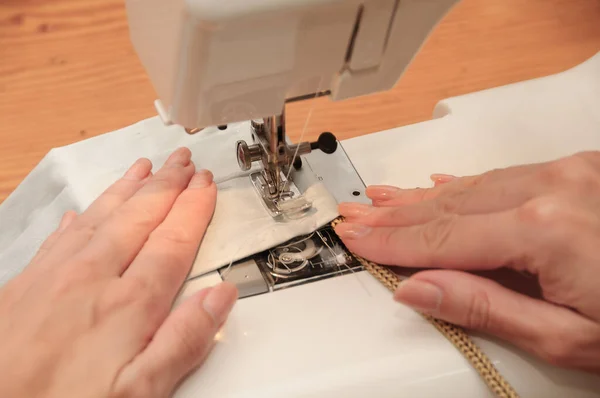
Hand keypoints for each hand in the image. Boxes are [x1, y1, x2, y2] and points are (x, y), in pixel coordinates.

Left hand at [0, 148, 237, 397]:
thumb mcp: (140, 392)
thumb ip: (184, 340)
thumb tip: (220, 296)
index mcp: (128, 303)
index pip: (173, 240)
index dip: (194, 207)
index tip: (206, 185)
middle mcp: (92, 277)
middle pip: (140, 215)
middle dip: (167, 183)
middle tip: (183, 161)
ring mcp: (54, 275)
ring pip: (102, 216)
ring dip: (128, 188)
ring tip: (145, 167)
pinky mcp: (24, 284)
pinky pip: (62, 235)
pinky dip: (83, 215)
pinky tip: (86, 211)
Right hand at [335, 151, 599, 373]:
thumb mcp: (569, 338)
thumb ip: (486, 307)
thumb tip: (418, 289)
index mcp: (545, 230)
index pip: (442, 237)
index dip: (392, 241)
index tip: (355, 239)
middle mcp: (554, 188)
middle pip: (450, 205)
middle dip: (396, 215)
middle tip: (353, 216)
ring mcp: (570, 174)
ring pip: (474, 186)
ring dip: (423, 198)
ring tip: (383, 201)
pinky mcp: (582, 172)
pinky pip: (506, 176)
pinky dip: (467, 184)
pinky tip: (442, 184)